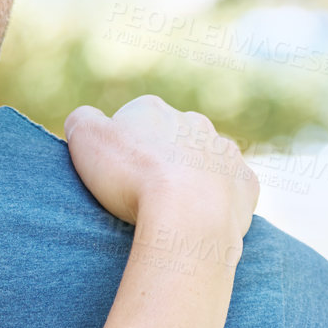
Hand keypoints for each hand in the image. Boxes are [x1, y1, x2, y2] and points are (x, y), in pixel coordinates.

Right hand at [63, 96, 258, 239]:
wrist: (188, 214)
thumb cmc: (133, 175)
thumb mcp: (86, 138)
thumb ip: (81, 120)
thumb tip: (85, 119)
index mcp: (153, 109)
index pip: (129, 121)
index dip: (118, 148)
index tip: (113, 174)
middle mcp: (194, 123)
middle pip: (170, 139)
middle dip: (158, 159)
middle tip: (139, 192)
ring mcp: (225, 153)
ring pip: (203, 162)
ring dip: (190, 178)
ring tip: (170, 209)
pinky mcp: (246, 184)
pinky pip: (230, 190)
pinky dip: (217, 201)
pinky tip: (200, 218)